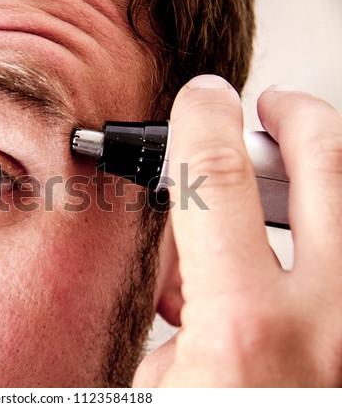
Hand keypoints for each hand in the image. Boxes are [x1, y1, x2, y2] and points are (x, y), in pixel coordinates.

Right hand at [134, 75, 341, 386]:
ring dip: (326, 171)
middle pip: (332, 165)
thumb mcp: (154, 378)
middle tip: (273, 108)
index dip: (200, 121)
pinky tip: (299, 251)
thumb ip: (176, 302)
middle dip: (298, 116)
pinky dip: (330, 239)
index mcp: (247, 333)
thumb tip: (192, 251)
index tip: (199, 100)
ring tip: (290, 169)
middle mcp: (330, 327)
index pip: (217, 177)